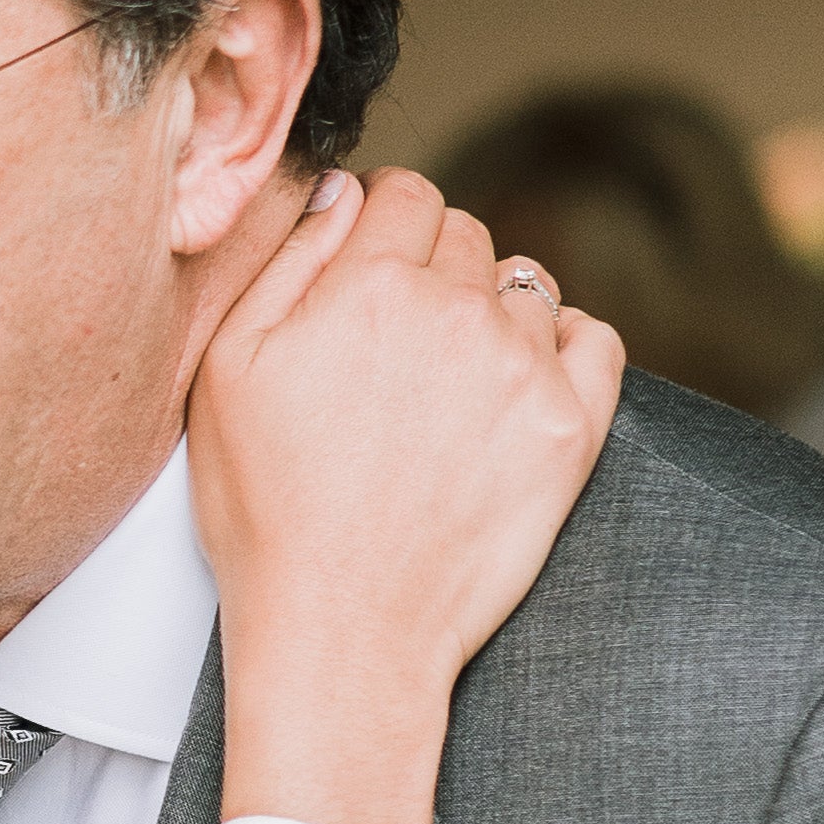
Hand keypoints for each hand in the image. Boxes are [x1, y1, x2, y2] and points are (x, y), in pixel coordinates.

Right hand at [187, 169, 623, 823]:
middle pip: (465, 235)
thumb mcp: (227, 372)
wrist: (343, 631)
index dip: (383, 226)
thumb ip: (287, 263)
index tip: (368, 273)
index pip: (405, 192)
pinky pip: (596, 341)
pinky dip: (567, 346)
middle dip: (433, 269)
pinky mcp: (571, 429)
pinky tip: (522, 383)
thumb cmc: (268, 513)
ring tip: (451, 380)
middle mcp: (457, 311)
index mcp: (369, 284)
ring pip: (526, 285)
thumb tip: (341, 192)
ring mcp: (523, 368)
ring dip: (493, 311)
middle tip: (396, 344)